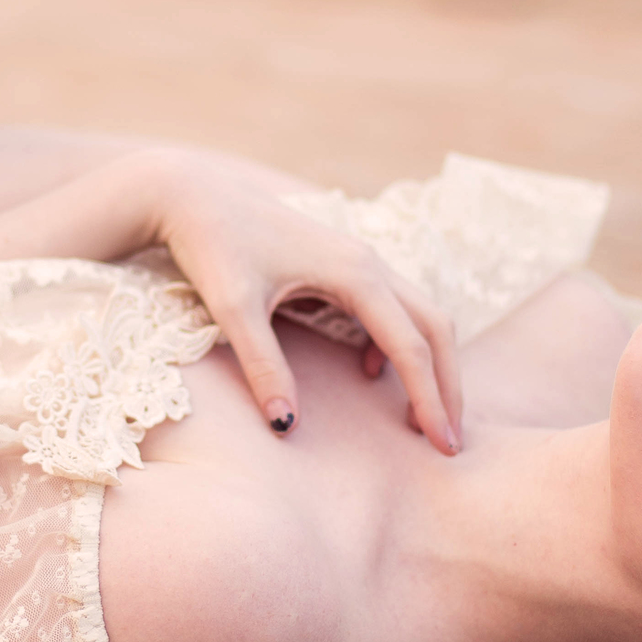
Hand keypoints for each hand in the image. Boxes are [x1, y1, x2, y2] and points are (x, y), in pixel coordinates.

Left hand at [145, 153, 462, 454]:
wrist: (192, 195)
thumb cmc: (212, 245)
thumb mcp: (232, 308)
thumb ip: (263, 365)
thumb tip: (286, 424)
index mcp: (354, 272)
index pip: (411, 345)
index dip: (431, 398)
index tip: (443, 447)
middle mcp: (368, 262)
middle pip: (435, 327)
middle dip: (448, 385)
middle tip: (448, 441)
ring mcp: (359, 259)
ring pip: (419, 314)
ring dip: (429, 363)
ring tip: (420, 416)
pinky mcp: (342, 263)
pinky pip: (391, 305)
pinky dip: (397, 341)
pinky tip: (370, 370)